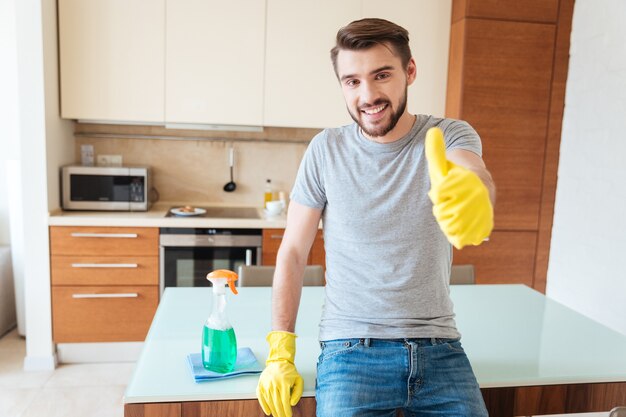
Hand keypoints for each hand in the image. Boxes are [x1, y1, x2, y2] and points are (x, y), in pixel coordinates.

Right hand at [256, 331, 303, 416]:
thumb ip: (298, 392)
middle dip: (280, 413)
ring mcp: (266, 384)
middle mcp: (274, 383)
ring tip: (277, 416)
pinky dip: (264, 406)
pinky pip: (261, 397)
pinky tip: (268, 411)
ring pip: (269, 401)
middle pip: (277, 403)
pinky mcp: (260, 384)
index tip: (288, 416)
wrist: (279, 361)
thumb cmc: (290, 372)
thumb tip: (292, 403)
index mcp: (284, 383)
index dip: (287, 411)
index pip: (285, 401)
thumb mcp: (299, 380)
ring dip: (274, 411)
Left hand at [425, 127, 492, 248]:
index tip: (441, 191)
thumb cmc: (455, 176)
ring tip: (449, 214)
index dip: (438, 193)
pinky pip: (464, 237)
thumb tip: (432, 130)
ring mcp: (484, 212)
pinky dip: (455, 235)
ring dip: (446, 222)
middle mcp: (481, 196)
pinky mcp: (484, 227)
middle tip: (444, 205)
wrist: (478, 189)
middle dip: (441, 209)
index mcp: (470, 179)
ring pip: (453, 226)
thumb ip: (436, 151)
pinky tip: (454, 228)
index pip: (442, 191)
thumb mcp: (444, 163)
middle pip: (446, 211)